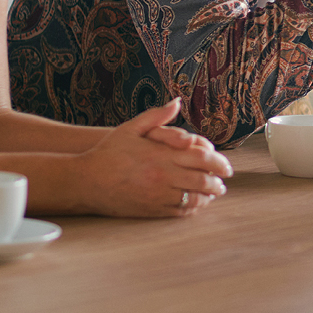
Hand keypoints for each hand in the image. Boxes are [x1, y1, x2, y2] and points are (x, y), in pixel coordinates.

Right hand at [79, 99, 233, 215]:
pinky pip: (179, 211)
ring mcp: (159, 194)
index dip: (220, 163)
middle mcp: (164, 175)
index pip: (202, 159)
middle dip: (218, 182)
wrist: (86, 180)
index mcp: (163, 154)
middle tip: (224, 182)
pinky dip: (192, 208)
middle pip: (203, 180)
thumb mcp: (131, 128)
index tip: (227, 167)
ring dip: (208, 196)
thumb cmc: (108, 153)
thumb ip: (157, 116)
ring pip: (194, 197)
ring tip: (213, 193)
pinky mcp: (152, 209)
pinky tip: (195, 204)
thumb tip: (177, 102)